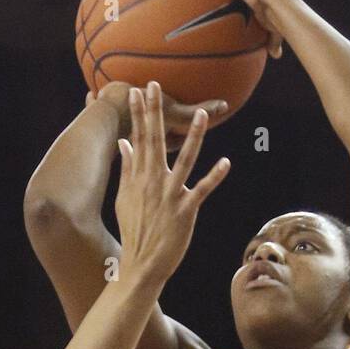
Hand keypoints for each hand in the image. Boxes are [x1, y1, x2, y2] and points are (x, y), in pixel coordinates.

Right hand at [114, 82, 229, 286]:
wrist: (141, 262)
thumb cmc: (134, 230)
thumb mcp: (124, 197)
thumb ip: (127, 168)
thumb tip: (124, 143)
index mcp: (139, 178)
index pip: (138, 138)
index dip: (139, 114)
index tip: (138, 91)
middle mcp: (153, 182)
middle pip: (155, 141)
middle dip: (155, 112)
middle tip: (156, 86)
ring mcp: (170, 196)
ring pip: (184, 161)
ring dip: (194, 138)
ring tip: (202, 116)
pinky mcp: (185, 211)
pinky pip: (202, 190)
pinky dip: (214, 177)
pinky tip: (226, 162)